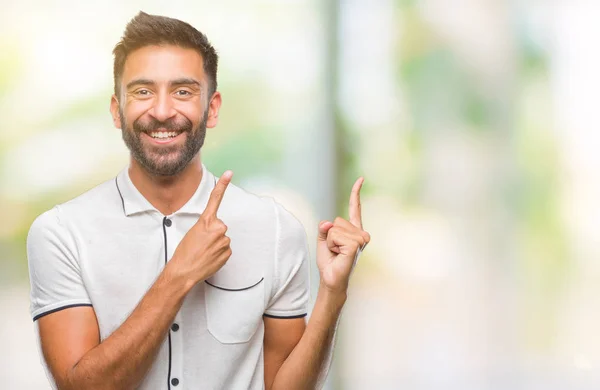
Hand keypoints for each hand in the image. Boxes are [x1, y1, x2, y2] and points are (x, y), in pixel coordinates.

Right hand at [170, 171, 232, 285]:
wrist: (184, 272)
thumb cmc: (184, 253)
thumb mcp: (192, 233)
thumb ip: (206, 227)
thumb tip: (215, 231)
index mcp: (206, 221)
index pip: (215, 199)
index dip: (223, 185)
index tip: (229, 173)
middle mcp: (218, 228)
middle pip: (220, 226)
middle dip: (213, 233)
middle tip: (201, 244)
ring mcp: (224, 240)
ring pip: (222, 239)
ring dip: (215, 244)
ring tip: (204, 252)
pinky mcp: (228, 252)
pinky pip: (224, 249)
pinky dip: (218, 253)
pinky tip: (209, 258)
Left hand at [317, 177, 370, 294]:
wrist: (331, 278)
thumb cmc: (329, 261)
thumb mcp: (323, 240)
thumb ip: (324, 228)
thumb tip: (327, 224)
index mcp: (354, 230)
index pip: (355, 208)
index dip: (356, 193)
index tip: (361, 178)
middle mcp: (360, 233)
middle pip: (336, 220)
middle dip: (329, 235)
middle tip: (335, 250)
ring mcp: (360, 239)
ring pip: (334, 228)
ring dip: (330, 241)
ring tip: (337, 253)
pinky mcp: (355, 244)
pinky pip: (335, 236)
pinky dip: (331, 245)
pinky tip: (339, 255)